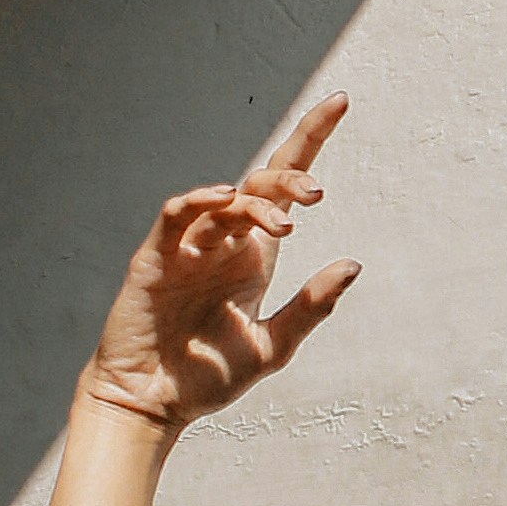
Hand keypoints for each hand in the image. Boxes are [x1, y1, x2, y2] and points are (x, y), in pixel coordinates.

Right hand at [84, 97, 358, 429]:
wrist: (153, 404)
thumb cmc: (208, 377)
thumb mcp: (272, 345)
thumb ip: (312, 307)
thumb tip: (353, 264)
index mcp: (254, 255)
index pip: (284, 187)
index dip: (310, 139)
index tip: (341, 101)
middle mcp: (224, 242)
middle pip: (260, 185)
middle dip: (291, 179)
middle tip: (317, 195)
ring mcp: (189, 246)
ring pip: (225, 201)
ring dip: (256, 205)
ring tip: (283, 226)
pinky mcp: (156, 257)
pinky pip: (176, 216)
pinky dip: (198, 201)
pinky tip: (221, 197)